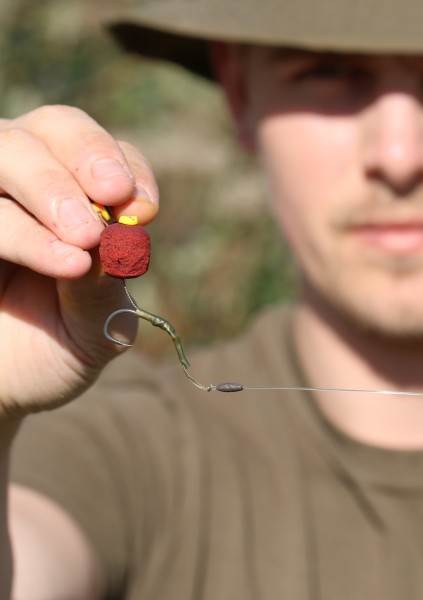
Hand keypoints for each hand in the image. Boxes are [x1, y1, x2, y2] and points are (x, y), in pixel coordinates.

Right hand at [0, 106, 158, 417]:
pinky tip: (61, 262)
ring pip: (4, 150)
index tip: (145, 210)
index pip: (106, 151)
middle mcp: (24, 179)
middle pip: (51, 127)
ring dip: (48, 189)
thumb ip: (107, 288)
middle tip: (111, 206)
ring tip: (84, 242)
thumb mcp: (97, 326)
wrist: (0, 390)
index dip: (125, 166)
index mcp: (77, 192)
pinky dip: (18, 230)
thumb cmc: (55, 348)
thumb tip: (120, 241)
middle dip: (85, 161)